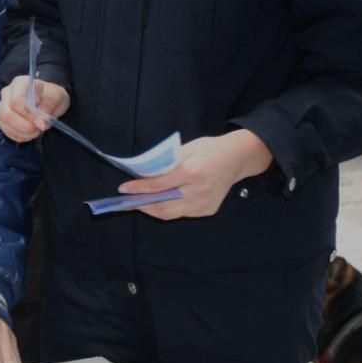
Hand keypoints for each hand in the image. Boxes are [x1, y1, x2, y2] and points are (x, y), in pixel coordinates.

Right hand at [0, 76, 69, 142]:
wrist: (48, 101)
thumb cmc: (51, 96)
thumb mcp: (57, 97)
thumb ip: (50, 105)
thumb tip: (42, 119)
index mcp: (19, 83)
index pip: (16, 101)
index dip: (29, 115)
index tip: (42, 122)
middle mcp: (7, 93)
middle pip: (7, 114)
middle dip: (25, 126)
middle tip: (39, 128)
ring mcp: (2, 107)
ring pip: (6, 124)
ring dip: (24, 132)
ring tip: (37, 130)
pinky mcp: (2, 119)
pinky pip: (8, 132)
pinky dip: (21, 136)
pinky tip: (30, 132)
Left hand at [118, 129, 273, 219]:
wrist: (238, 158)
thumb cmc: (211, 149)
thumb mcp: (187, 149)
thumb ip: (166, 163)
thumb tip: (144, 174)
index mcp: (193, 173)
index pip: (158, 186)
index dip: (138, 188)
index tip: (123, 189)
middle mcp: (199, 191)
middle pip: (162, 204)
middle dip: (140, 204)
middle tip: (125, 201)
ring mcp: (204, 204)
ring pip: (170, 213)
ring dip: (151, 210)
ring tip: (137, 204)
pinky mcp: (208, 210)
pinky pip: (181, 214)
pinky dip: (166, 210)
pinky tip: (157, 204)